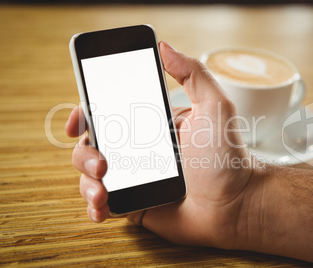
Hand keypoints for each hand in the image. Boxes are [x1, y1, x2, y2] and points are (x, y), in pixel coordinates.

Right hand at [66, 41, 260, 249]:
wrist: (235, 204)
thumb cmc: (227, 156)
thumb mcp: (214, 106)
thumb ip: (193, 73)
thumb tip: (164, 46)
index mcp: (150, 124)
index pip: (107, 113)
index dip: (85, 114)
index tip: (78, 121)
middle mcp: (137, 149)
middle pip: (92, 144)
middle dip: (85, 154)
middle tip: (103, 164)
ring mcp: (133, 177)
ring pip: (90, 174)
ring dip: (87, 182)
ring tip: (103, 190)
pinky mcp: (134, 203)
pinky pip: (103, 203)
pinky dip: (94, 207)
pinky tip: (101, 208)